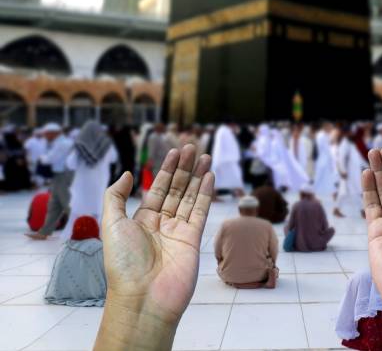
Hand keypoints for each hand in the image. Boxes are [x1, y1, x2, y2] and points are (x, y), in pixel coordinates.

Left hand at [95, 145, 213, 349]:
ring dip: (198, 176)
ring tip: (205, 156)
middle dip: (185, 168)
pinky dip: (205, 194)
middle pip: (176, 189)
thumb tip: (126, 174)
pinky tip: (209, 177)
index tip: (175, 151)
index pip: (158, 188)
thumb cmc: (123, 263)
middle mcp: (162, 224)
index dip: (167, 169)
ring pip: (190, 197)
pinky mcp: (193, 239)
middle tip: (192, 146)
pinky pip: (200, 212)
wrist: (143, 296)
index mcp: (142, 220)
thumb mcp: (111, 224)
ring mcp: (179, 231)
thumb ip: (116, 196)